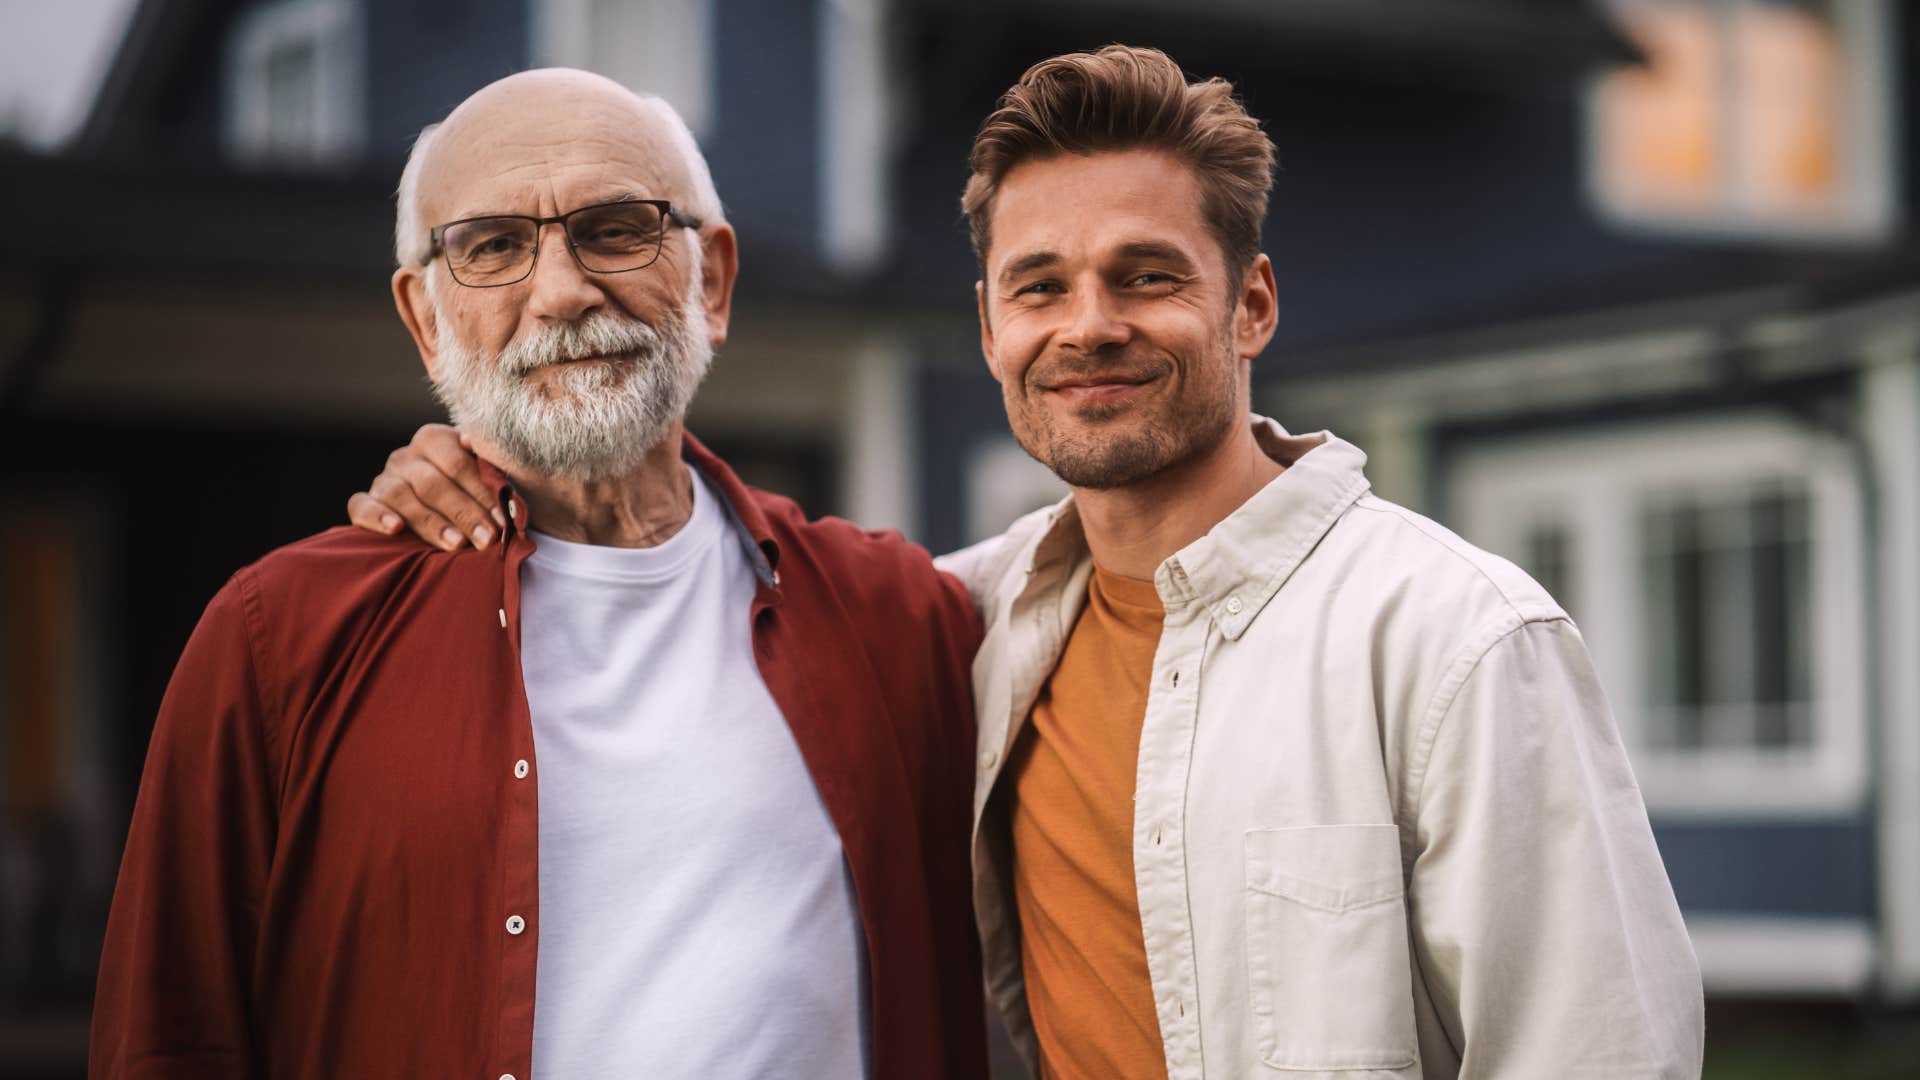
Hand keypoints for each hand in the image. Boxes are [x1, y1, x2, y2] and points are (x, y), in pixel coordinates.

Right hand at [347, 424, 506, 550]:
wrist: (446, 513)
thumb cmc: (474, 496)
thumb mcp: (487, 480)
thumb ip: (493, 473)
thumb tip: (491, 467)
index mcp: (436, 440)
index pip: (458, 464)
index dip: (482, 492)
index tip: (503, 520)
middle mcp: (406, 456)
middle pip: (433, 483)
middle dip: (464, 513)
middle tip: (487, 538)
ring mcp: (384, 478)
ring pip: (401, 497)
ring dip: (431, 523)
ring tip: (456, 544)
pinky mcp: (365, 500)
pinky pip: (361, 505)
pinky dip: (377, 516)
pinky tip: (395, 529)